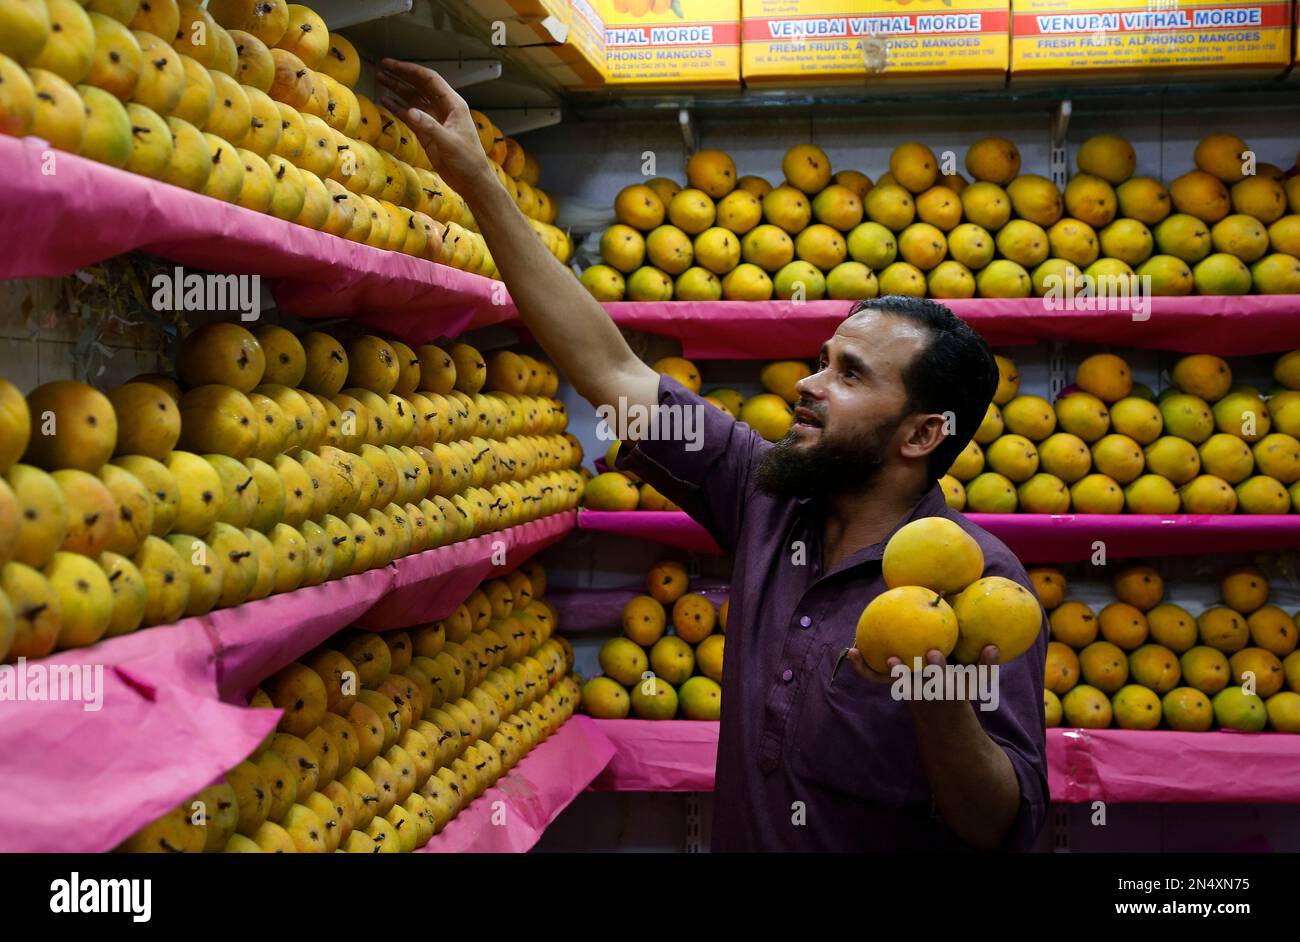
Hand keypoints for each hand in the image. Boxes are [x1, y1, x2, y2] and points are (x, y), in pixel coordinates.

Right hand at [375, 58, 493, 197]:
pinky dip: (398, 109)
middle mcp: (443, 109)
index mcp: (454, 105)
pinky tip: (386, 102)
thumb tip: (410, 112)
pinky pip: (410, 117)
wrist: (471, 181)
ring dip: (398, 90)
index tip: (394, 65)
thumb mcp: (450, 142)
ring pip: (413, 100)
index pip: (430, 80)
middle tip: (383, 67)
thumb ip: (429, 126)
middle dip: (401, 76)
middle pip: (419, 86)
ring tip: (381, 80)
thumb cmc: (468, 160)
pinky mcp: (428, 133)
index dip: (411, 71)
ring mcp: (435, 120)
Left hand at [839, 645, 1000, 686]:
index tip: (932, 653)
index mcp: (941, 689)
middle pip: (908, 682)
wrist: (940, 718)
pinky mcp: (895, 685)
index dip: (935, 667)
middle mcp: (921, 689)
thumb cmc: (960, 692)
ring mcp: (906, 687)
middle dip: (902, 672)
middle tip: (891, 658)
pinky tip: (851, 651)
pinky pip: (876, 677)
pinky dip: (863, 668)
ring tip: (854, 652)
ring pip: (886, 680)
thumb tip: (994, 645)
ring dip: (870, 669)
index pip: (939, 679)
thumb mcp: (976, 683)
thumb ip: (986, 665)